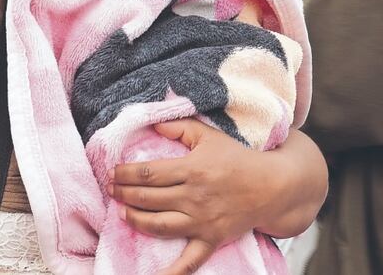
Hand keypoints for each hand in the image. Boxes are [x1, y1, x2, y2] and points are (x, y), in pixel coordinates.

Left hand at [109, 120, 326, 274]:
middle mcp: (193, 197)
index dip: (125, 173)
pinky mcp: (210, 239)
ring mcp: (201, 221)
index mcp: (192, 170)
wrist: (272, 186)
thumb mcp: (210, 136)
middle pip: (148, 198)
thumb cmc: (238, 159)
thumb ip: (180, 127)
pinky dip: (172, 272)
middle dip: (124, 194)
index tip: (113, 172)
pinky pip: (189, 260)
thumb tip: (153, 123)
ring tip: (122, 214)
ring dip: (135, 220)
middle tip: (111, 190)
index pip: (148, 173)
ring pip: (159, 225)